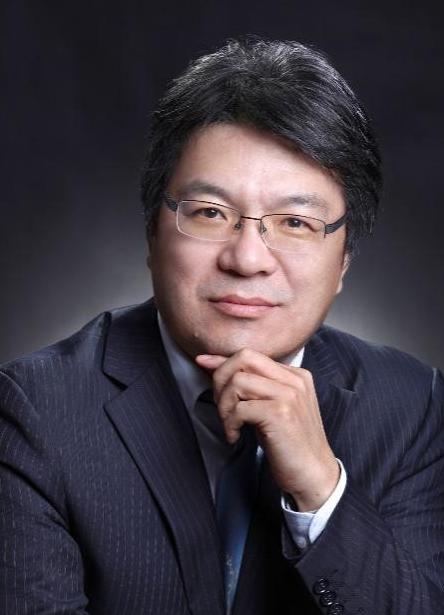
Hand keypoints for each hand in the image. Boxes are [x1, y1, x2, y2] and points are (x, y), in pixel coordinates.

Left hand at [195, 348, 338, 511]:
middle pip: (244, 357)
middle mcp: (294, 379)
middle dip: (221, 378)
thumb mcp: (271, 407)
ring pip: (238, 382)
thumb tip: (213, 364)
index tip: (203, 364)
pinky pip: (240, 408)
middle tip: (221, 406)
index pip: (251, 355)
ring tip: (229, 424)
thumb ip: (252, 387)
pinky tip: (234, 436)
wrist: (313, 475)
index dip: (222, 360)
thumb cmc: (288, 444)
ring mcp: (289, 395)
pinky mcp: (281, 413)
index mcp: (295, 375)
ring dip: (224, 405)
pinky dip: (230, 423)